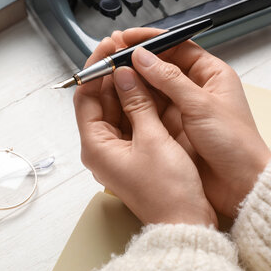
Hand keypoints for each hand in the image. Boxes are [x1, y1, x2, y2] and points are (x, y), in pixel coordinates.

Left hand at [73, 36, 217, 226]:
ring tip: (138, 61)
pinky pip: (130, 121)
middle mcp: (101, 148)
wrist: (185, 223)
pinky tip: (149, 87)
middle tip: (125, 49)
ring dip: (126, 86)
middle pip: (99, 101)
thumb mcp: (152, 139)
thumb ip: (137, 102)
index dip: (96, 69)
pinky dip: (138, 103)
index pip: (85, 97)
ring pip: (116, 109)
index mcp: (95, 146)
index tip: (108, 47)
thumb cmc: (168, 191)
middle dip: (111, 74)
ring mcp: (117, 152)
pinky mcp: (133, 154)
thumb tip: (124, 73)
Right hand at [119, 28, 270, 218]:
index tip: (127, 38)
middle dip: (137, 60)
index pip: (178, 46)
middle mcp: (196, 88)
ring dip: (133, 81)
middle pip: (162, 66)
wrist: (241, 184)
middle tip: (111, 54)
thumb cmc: (234, 142)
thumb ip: (170, 80)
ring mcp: (183, 109)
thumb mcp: (201, 105)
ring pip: (152, 88)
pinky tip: (117, 97)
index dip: (152, 40)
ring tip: (109, 73)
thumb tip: (142, 56)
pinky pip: (149, 109)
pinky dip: (134, 103)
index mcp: (211, 74)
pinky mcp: (173, 128)